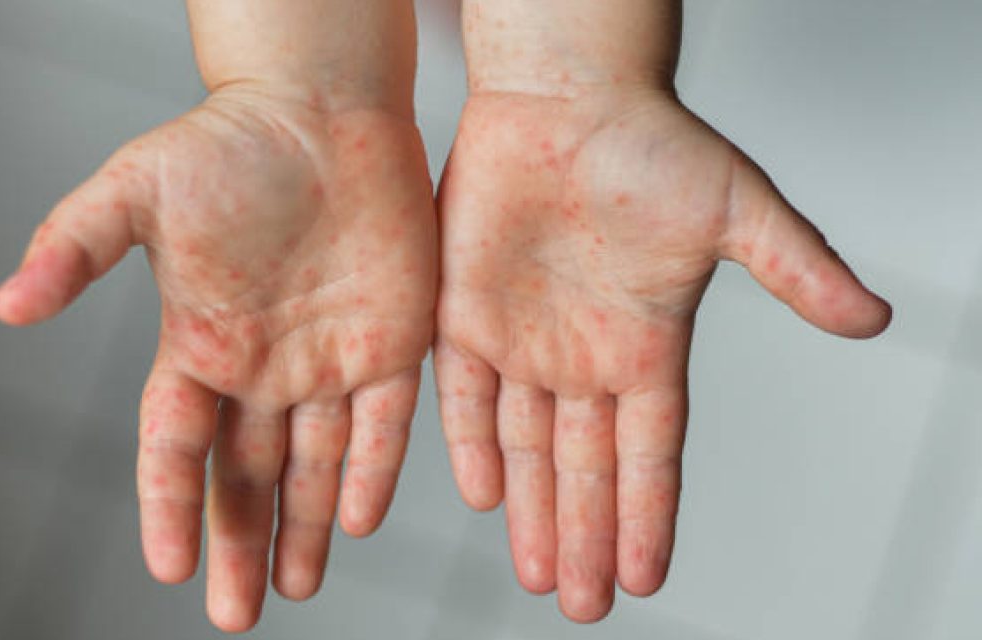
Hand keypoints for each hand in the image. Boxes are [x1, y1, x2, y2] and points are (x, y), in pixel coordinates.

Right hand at [0, 83, 436, 631]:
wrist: (324, 112)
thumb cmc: (228, 144)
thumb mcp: (139, 190)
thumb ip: (76, 247)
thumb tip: (5, 306)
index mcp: (200, 344)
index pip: (175, 445)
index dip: (169, 505)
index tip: (170, 566)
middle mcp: (263, 368)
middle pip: (245, 474)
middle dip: (239, 543)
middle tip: (236, 613)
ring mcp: (328, 360)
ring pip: (315, 465)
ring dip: (306, 528)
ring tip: (296, 587)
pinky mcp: (390, 343)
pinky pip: (383, 423)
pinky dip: (371, 471)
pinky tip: (357, 518)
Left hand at [435, 89, 890, 620]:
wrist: (563, 96)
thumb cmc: (653, 142)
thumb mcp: (739, 211)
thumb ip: (796, 269)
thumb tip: (873, 320)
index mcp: (645, 345)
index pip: (650, 452)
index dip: (648, 515)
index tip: (645, 578)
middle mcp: (582, 356)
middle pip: (584, 469)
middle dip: (584, 536)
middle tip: (583, 606)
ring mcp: (522, 338)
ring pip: (525, 447)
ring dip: (532, 511)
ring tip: (542, 577)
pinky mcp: (465, 313)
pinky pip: (465, 395)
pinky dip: (472, 446)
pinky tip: (486, 497)